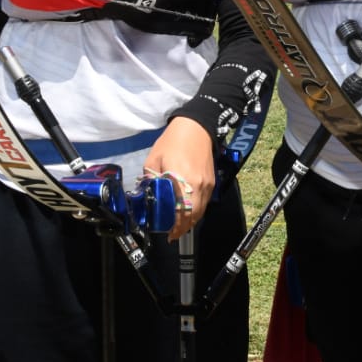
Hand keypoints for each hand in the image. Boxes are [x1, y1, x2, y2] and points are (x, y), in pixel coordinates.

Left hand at [143, 118, 215, 241]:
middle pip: (193, 215)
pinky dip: (197, 211)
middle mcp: (197, 186)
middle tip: (174, 234)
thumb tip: (148, 195)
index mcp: (181, 180)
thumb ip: (151, 180)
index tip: (169, 234)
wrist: (196, 128)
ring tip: (180, 227)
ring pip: (201, 211)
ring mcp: (207, 185)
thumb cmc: (172, 142)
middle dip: (184, 228)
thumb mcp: (153, 159)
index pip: (180, 211)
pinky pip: (205, 202)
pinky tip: (189, 212)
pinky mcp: (212, 182)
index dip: (176, 226)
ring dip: (191, 221)